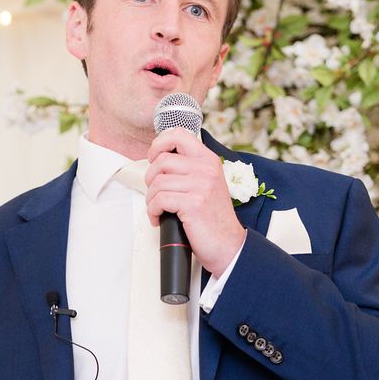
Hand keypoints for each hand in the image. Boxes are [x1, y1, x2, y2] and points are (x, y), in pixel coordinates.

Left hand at [145, 128, 245, 277]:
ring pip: (157, 182)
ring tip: (158, 209)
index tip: (153, 158)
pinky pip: (159, 200)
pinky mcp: (193, 203)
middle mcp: (206, 169)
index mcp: (209, 160)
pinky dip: (153, 211)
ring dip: (151, 199)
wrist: (228, 245)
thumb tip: (160, 160)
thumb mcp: (206, 184)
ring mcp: (201, 185)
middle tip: (155, 193)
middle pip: (162, 160)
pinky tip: (158, 218)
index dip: (159, 144)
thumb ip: (189, 169)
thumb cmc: (212, 218)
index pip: (179, 134)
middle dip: (150, 178)